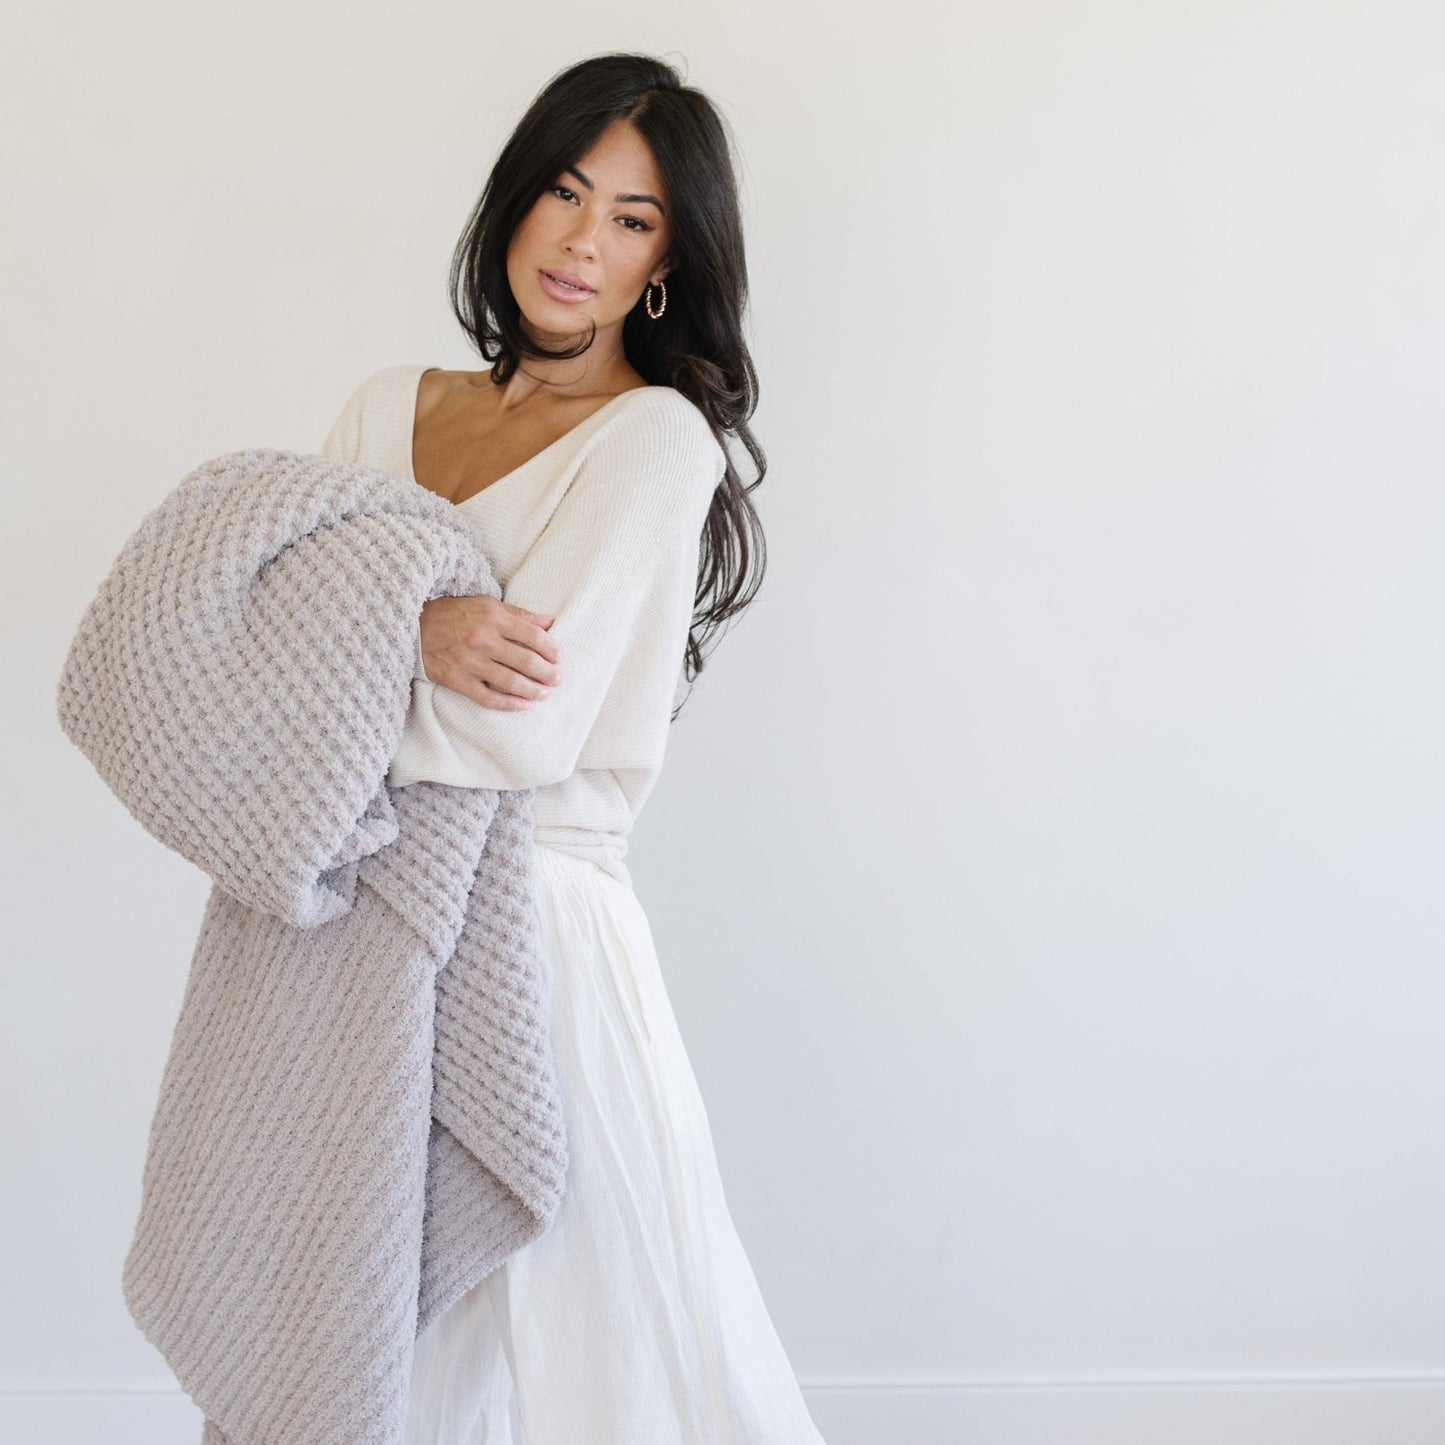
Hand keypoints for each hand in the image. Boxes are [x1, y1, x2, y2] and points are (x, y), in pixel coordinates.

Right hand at [418, 596, 562, 710]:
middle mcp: (483, 640)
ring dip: (533, 690)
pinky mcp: (457, 680)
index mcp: (493, 618)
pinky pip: (487, 697)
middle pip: (526, 661)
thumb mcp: (486, 605)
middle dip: (547, 673)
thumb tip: (550, 622)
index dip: (550, 649)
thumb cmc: (453, 614)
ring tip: (545, 694)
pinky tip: (523, 706)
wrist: (412, 626)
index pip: (533, 636)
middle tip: (557, 679)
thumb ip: (519, 614)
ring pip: (510, 682)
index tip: (558, 657)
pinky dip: (508, 704)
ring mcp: (469, 662)